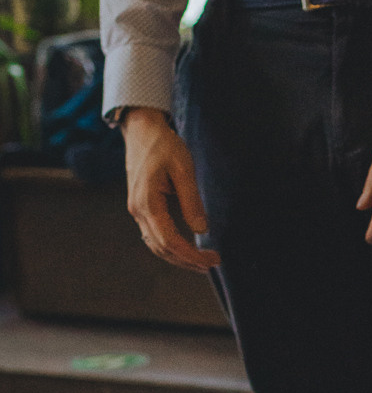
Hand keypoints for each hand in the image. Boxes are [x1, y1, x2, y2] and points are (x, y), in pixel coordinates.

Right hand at [122, 108, 219, 271]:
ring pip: (156, 245)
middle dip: (187, 260)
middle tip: (212, 263)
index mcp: (147, 202)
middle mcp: (138, 210)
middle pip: (162, 248)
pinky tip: (186, 249)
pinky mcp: (141, 207)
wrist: (142, 129)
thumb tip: (201, 230)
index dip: (191, 255)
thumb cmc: (163, 145)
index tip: (212, 259)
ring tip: (201, 261)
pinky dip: (170, 247)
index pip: (170, 241)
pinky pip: (154, 235)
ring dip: (178, 257)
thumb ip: (191, 201)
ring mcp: (137, 210)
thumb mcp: (183, 169)